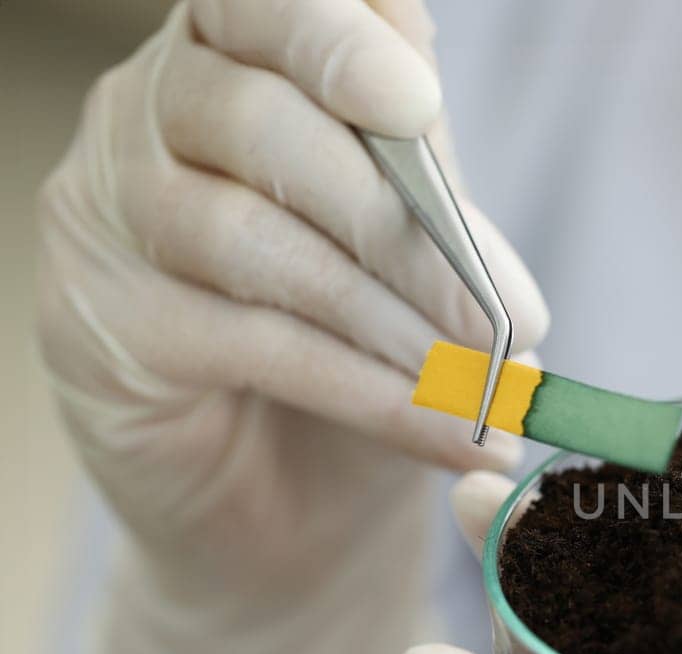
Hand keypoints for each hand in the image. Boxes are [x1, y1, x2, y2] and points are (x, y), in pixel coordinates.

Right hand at [35, 0, 547, 653]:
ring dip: (393, 320)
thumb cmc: (366, 348)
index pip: (265, 4)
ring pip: (255, 237)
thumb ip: (432, 195)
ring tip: (483, 385)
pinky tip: (443, 429)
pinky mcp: (99, 325)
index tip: (418, 102)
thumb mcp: (415, 253)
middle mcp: (149, 113)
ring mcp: (107, 213)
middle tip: (507, 318)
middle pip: (266, 125)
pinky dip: (367, 390)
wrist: (294, 500)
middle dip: (409, 230)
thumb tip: (480, 225)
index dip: (337, 42)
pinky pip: (250, 343)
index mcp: (236, 56)